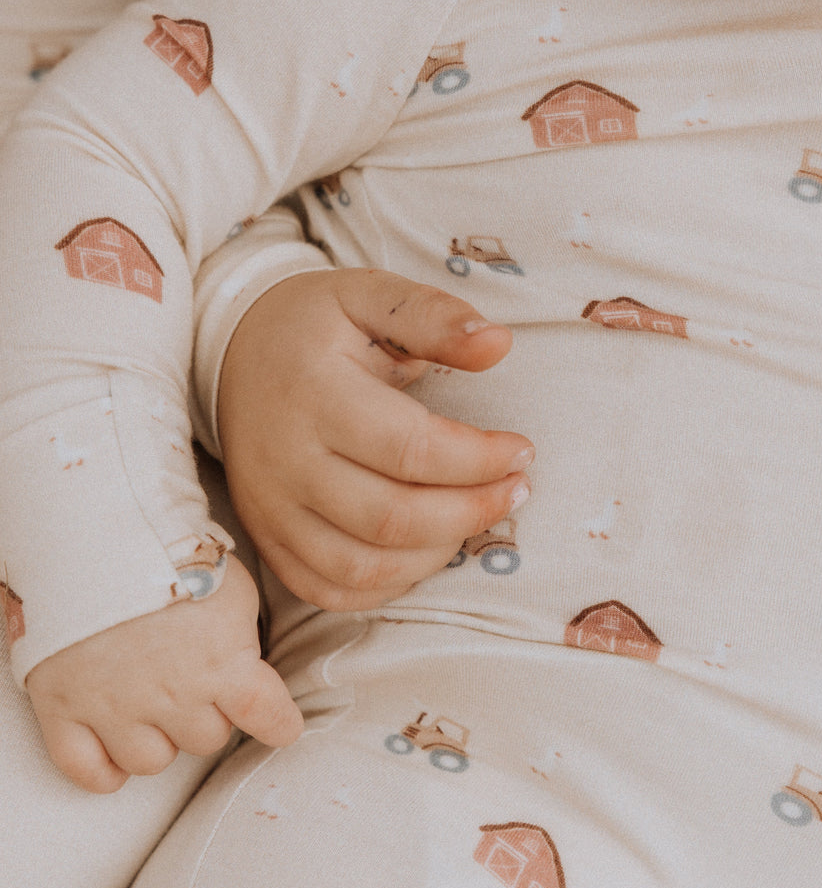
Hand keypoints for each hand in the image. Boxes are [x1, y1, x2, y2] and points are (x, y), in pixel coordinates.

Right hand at [26, 557, 302, 793]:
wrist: (97, 539)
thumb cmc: (173, 555)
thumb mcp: (233, 589)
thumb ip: (241, 636)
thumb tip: (247, 666)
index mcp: (223, 665)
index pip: (267, 716)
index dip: (280, 724)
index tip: (283, 727)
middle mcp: (174, 697)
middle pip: (207, 740)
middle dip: (208, 716)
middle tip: (196, 683)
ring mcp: (117, 708)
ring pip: (152, 761)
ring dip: (159, 740)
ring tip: (154, 706)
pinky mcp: (65, 709)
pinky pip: (87, 770)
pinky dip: (104, 770)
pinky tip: (113, 751)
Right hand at [218, 268, 533, 610]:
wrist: (234, 351)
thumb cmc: (316, 323)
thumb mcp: (371, 297)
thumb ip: (435, 318)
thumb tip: (498, 344)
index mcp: (314, 393)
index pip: (411, 450)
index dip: (479, 459)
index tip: (522, 450)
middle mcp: (285, 460)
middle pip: (392, 519)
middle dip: (472, 511)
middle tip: (516, 489)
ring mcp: (270, 508)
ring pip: (364, 566)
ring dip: (437, 552)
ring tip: (477, 515)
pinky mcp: (267, 538)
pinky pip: (329, 590)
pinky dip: (388, 584)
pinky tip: (426, 548)